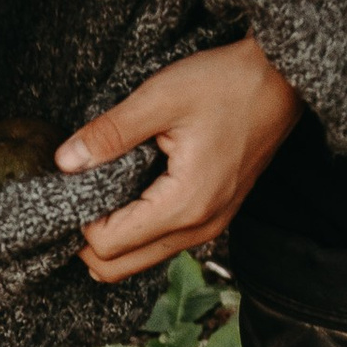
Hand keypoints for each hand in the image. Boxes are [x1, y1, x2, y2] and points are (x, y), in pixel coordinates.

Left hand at [58, 37, 301, 283]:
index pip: (108, 246)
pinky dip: (136, 229)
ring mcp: (210, 226)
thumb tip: (64, 163)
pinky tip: (127, 193)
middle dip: (87, 239)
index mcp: (185, 205)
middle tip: (76, 194)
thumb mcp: (160, 98)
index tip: (71, 183)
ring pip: (139, 259)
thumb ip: (109, 134)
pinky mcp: (213, 216)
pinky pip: (161, 242)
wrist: (282, 79)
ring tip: (100, 190)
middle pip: (118, 268)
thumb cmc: (227, 83)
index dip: (79, 220)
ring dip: (112, 236)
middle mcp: (200, 228)